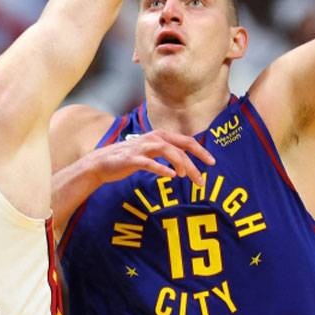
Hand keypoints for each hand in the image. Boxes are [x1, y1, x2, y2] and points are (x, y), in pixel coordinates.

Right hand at [89, 130, 216, 185]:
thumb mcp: (151, 152)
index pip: (186, 141)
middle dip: (195, 160)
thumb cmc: (129, 159)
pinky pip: (149, 163)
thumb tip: (186, 161)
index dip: (201, 150)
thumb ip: (167, 152)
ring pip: (168, 151)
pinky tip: (170, 176)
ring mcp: (142, 148)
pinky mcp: (132, 159)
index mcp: (160, 136)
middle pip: (181, 145)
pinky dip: (161, 168)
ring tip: (185, 177)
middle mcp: (153, 138)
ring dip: (180, 163)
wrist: (102, 163)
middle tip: (203, 178)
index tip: (212, 162)